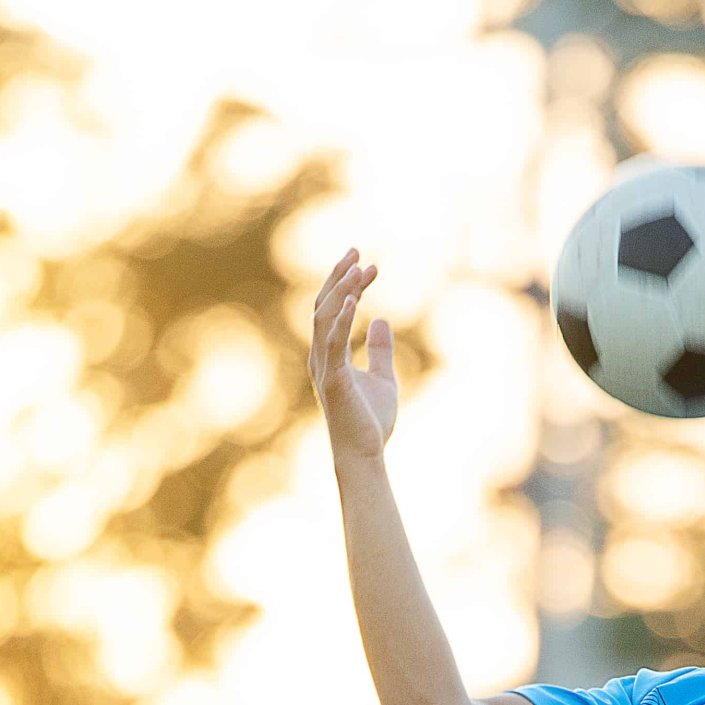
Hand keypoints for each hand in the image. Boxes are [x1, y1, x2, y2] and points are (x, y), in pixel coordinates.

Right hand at [309, 249, 399, 459]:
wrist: (365, 454)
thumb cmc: (370, 422)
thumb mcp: (383, 378)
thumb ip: (380, 350)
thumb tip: (381, 320)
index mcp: (330, 355)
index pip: (334, 309)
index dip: (351, 285)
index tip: (371, 266)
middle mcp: (321, 357)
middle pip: (323, 305)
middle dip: (339, 276)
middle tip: (357, 250)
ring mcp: (325, 367)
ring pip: (323, 317)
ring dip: (340, 290)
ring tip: (357, 266)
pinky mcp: (334, 379)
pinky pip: (333, 342)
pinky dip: (340, 319)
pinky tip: (353, 299)